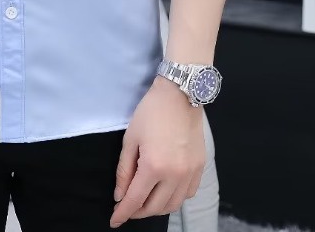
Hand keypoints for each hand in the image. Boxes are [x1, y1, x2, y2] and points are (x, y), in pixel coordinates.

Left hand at [109, 76, 205, 227]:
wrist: (180, 94)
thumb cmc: (151, 112)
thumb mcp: (130, 138)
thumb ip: (124, 170)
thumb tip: (120, 195)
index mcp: (154, 166)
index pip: (135, 200)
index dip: (123, 213)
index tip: (114, 221)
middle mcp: (175, 175)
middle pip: (155, 207)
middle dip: (138, 212)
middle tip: (127, 207)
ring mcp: (190, 173)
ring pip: (173, 205)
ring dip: (157, 208)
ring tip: (144, 201)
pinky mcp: (200, 168)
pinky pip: (187, 194)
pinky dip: (174, 199)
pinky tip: (165, 191)